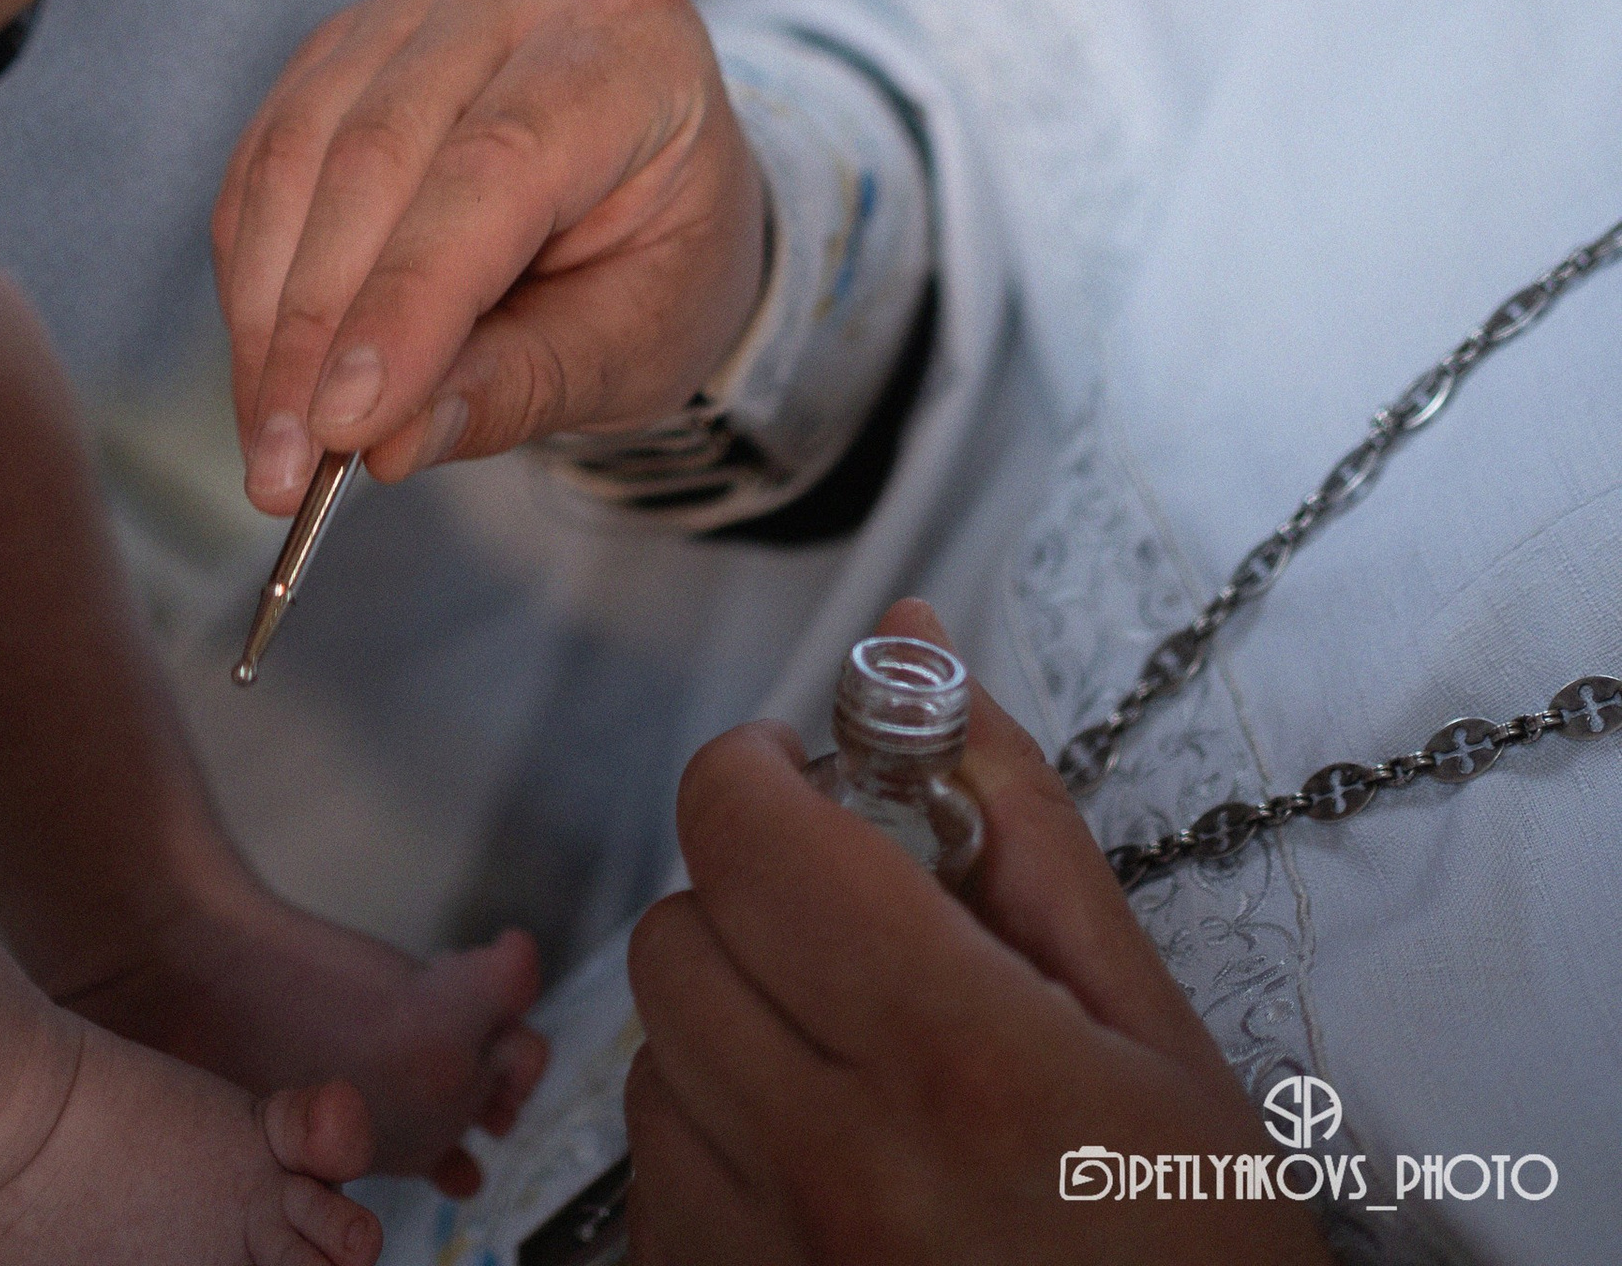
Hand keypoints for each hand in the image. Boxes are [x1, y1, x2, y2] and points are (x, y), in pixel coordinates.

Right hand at [213, 0, 765, 514]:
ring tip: (266, 437)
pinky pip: (270, 149)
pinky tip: (262, 362)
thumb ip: (523, 384)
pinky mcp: (352, 36)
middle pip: (379, 152)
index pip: (497, 164)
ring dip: (267, 309)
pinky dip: (254, 266)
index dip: (408, 296)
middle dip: (318, 325)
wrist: (657, 175)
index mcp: (634, 41)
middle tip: (284, 466)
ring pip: (302, 149)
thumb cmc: (664, 255)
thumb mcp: (638, 341)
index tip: (342, 423)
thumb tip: (388, 442)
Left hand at [623, 603, 1319, 1262]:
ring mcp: (767, 1265)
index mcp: (960, 1065)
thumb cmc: (1197, 1262)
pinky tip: (824, 1165)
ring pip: (654, 1054)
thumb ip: (1017, 821)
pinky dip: (715, 1145)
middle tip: (860, 931)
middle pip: (680, 932)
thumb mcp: (1154, 1027)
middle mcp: (839, 1170)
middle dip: (758, 900)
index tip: (817, 785)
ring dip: (734, 1029)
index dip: (766, 775)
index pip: (745, 830)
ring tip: (858, 1068)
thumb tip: (915, 647)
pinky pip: (653, 1180)